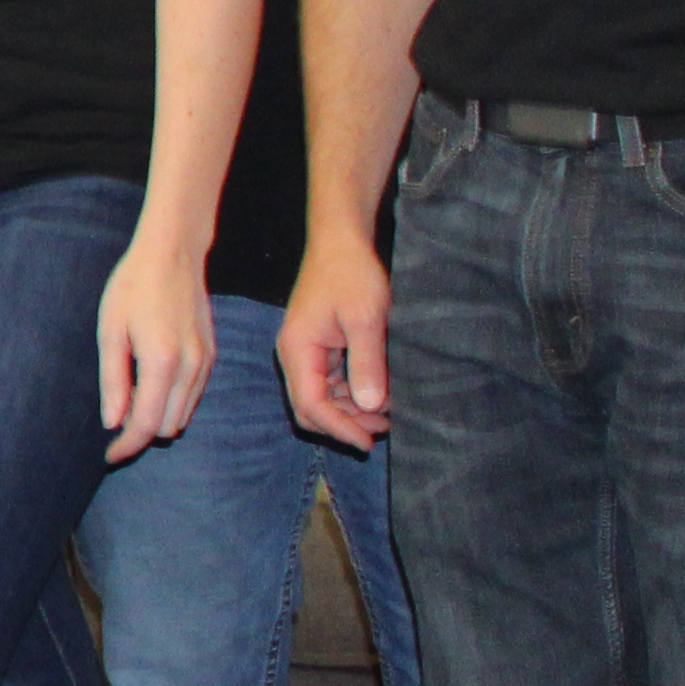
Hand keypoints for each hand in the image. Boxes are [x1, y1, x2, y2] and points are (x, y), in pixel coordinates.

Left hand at [96, 234, 216, 462]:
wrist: (173, 255)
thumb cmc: (132, 288)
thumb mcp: (110, 332)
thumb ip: (113, 381)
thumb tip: (113, 423)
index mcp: (162, 363)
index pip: (148, 425)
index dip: (128, 446)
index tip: (109, 456)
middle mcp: (191, 368)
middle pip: (169, 427)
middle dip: (141, 434)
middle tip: (114, 426)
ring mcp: (206, 363)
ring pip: (184, 415)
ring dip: (158, 419)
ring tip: (128, 406)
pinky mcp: (211, 356)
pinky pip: (193, 396)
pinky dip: (173, 403)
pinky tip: (150, 389)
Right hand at [278, 234, 393, 452]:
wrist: (341, 243)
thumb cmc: (350, 275)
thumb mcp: (366, 318)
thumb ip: (367, 363)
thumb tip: (371, 406)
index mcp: (297, 349)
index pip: (310, 404)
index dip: (339, 428)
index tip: (369, 441)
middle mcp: (296, 355)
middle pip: (310, 408)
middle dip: (344, 424)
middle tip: (384, 428)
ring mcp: (307, 352)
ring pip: (322, 398)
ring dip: (351, 411)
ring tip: (388, 413)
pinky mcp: (321, 348)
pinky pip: (331, 383)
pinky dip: (353, 395)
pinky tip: (379, 393)